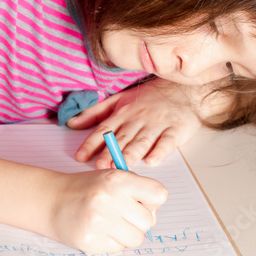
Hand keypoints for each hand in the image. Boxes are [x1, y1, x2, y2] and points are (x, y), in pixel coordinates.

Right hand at [48, 168, 167, 254]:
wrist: (50, 200)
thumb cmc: (84, 188)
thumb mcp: (110, 176)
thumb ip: (136, 190)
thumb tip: (153, 214)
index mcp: (117, 180)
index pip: (158, 194)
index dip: (153, 202)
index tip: (142, 202)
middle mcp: (109, 199)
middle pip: (148, 221)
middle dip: (138, 220)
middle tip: (122, 215)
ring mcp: (99, 222)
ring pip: (136, 239)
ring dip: (127, 234)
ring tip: (111, 224)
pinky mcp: (91, 241)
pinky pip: (118, 249)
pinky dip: (112, 242)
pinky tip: (99, 231)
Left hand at [65, 77, 204, 168]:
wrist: (183, 89)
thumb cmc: (150, 97)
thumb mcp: (119, 100)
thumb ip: (96, 113)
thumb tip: (71, 123)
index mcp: (123, 113)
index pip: (104, 129)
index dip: (92, 143)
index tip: (80, 156)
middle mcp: (139, 119)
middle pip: (122, 138)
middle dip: (110, 152)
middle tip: (99, 166)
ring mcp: (158, 124)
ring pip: (142, 140)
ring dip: (131, 153)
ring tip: (121, 165)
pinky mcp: (175, 130)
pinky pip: (167, 142)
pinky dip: (160, 151)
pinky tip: (152, 161)